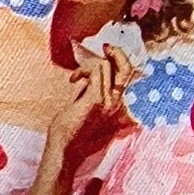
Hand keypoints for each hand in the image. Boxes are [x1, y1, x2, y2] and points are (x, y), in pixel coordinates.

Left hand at [45, 46, 135, 165]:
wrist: (65, 146)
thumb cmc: (71, 128)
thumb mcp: (85, 104)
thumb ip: (91, 89)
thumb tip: (90, 72)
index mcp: (116, 103)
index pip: (128, 75)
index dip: (121, 58)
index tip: (106, 51)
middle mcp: (116, 102)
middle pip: (127, 68)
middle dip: (117, 52)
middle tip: (104, 47)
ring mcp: (108, 102)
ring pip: (107, 66)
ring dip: (88, 65)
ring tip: (75, 77)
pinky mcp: (96, 100)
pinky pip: (95, 72)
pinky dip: (83, 70)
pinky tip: (73, 80)